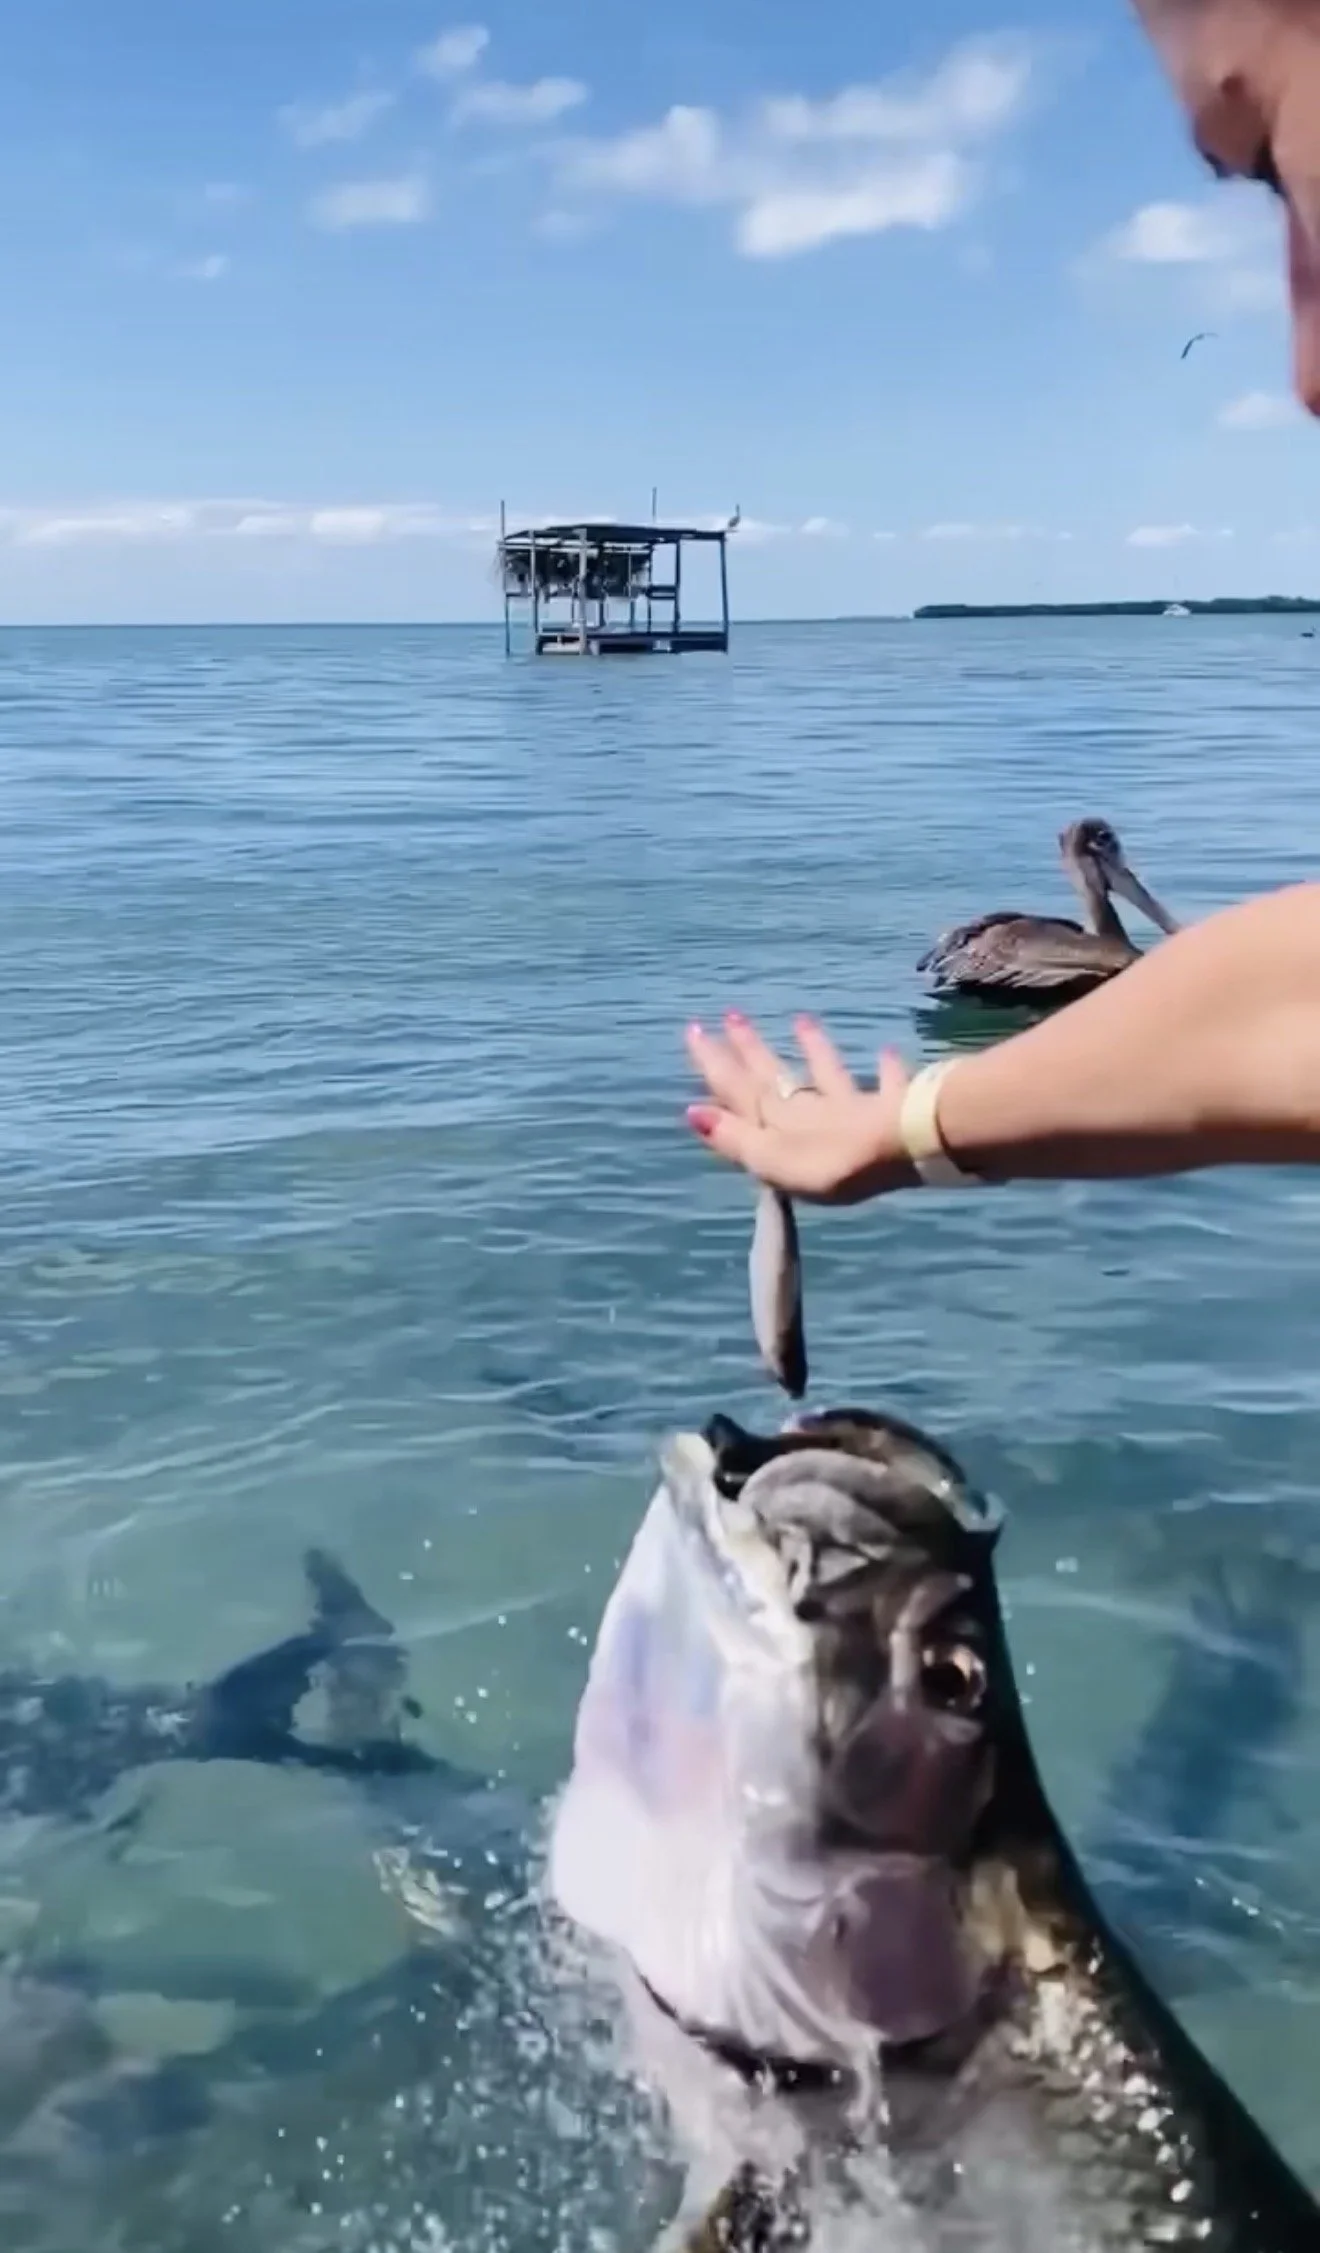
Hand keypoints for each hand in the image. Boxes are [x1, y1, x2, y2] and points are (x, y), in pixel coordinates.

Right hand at [684, 1011, 918, 1203]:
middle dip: (750, 1046)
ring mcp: (849, 1103)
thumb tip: (692, 1110)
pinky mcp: (888, 1107)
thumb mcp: (770, 1159)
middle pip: (774, 1071)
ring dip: (814, 1046)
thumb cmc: (830, 1163)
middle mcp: (808, 1103)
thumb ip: (734, 1137)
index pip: (737, 1086)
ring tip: (802, 1019)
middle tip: (731, 1014)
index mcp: (776, 1117)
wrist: (898, 1150)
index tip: (694, 1029)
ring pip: (826, 1070)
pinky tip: (887, 1051)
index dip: (714, 1062)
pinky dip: (885, 1069)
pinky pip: (885, 1084)